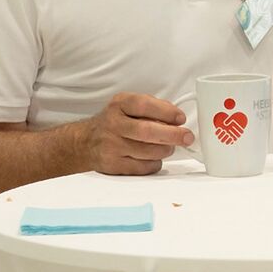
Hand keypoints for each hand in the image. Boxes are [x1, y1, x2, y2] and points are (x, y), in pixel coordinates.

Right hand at [72, 93, 193, 175]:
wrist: (85, 142)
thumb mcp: (128, 105)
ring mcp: (112, 146)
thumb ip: (152, 107)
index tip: (180, 118)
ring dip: (165, 150)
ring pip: (148, 152)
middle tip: (187, 137)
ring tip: (168, 146)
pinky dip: (155, 163)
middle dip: (172, 135)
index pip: (144, 105)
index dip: (166, 112)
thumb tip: (176, 119)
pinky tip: (153, 157)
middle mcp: (113, 124)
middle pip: (147, 131)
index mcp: (120, 104)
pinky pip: (143, 167)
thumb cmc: (115, 121)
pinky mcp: (113, 165)